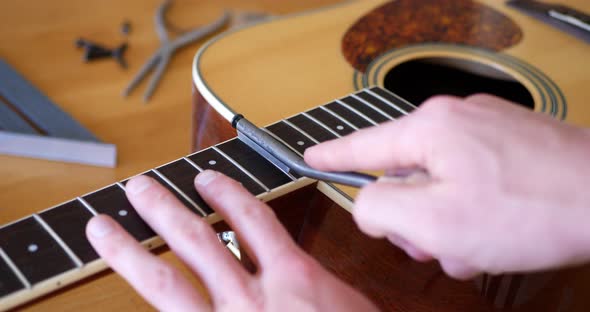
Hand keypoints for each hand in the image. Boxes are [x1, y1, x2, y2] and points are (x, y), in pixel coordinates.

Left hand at [86, 171, 377, 310]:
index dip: (225, 192)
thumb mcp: (345, 304)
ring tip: (105, 229)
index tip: (207, 179)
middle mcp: (253, 299)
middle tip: (140, 190)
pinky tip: (128, 292)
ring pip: (168, 284)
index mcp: (294, 277)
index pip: (251, 218)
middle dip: (164, 210)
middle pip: (198, 240)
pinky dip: (151, 301)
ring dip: (132, 252)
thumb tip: (294, 273)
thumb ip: (312, 283)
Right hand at [305, 94, 589, 278]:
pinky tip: (497, 234)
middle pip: (406, 174)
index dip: (331, 156)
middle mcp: (457, 119)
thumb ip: (379, 209)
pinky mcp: (512, 145)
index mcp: (430, 129)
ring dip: (449, 221)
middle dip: (415, 218)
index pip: (363, 144)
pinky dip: (475, 211)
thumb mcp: (435, 222)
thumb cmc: (535, 209)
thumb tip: (370, 204)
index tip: (311, 157)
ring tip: (478, 244)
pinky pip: (472, 179)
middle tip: (436, 245)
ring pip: (441, 182)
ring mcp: (488, 129)